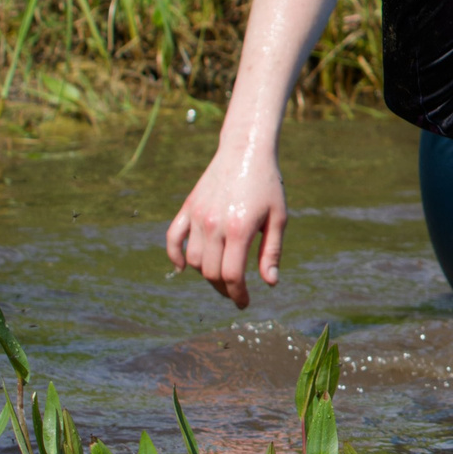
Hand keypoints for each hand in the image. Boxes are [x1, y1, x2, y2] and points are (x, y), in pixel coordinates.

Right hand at [165, 142, 288, 308]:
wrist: (246, 151)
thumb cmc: (268, 185)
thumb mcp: (279, 218)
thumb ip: (271, 252)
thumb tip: (270, 283)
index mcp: (240, 229)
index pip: (232, 276)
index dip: (238, 294)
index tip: (244, 302)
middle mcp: (214, 225)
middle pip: (212, 272)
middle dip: (224, 289)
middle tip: (236, 293)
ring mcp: (197, 216)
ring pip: (194, 260)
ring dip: (206, 274)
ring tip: (222, 278)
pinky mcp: (188, 208)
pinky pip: (173, 238)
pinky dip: (175, 256)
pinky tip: (184, 268)